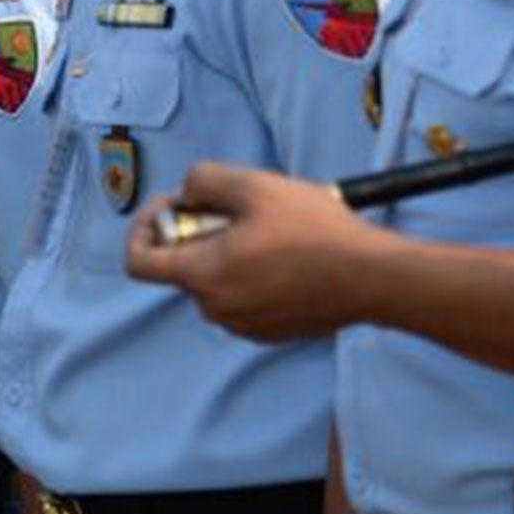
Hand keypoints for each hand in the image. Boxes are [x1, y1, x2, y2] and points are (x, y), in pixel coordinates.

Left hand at [124, 162, 391, 341]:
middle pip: (182, 266)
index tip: (173, 206)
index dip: (144, 227)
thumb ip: (203, 180)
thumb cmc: (315, 231)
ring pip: (216, 281)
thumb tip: (186, 192)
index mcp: (202, 276)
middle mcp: (216, 309)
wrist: (375, 278)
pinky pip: (244, 298)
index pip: (139, 262)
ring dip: (227, 252)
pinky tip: (286, 253)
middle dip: (198, 232)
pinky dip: (250, 274)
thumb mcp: (254, 185)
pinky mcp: (271, 333)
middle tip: (235, 207)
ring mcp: (245, 326)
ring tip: (268, 228)